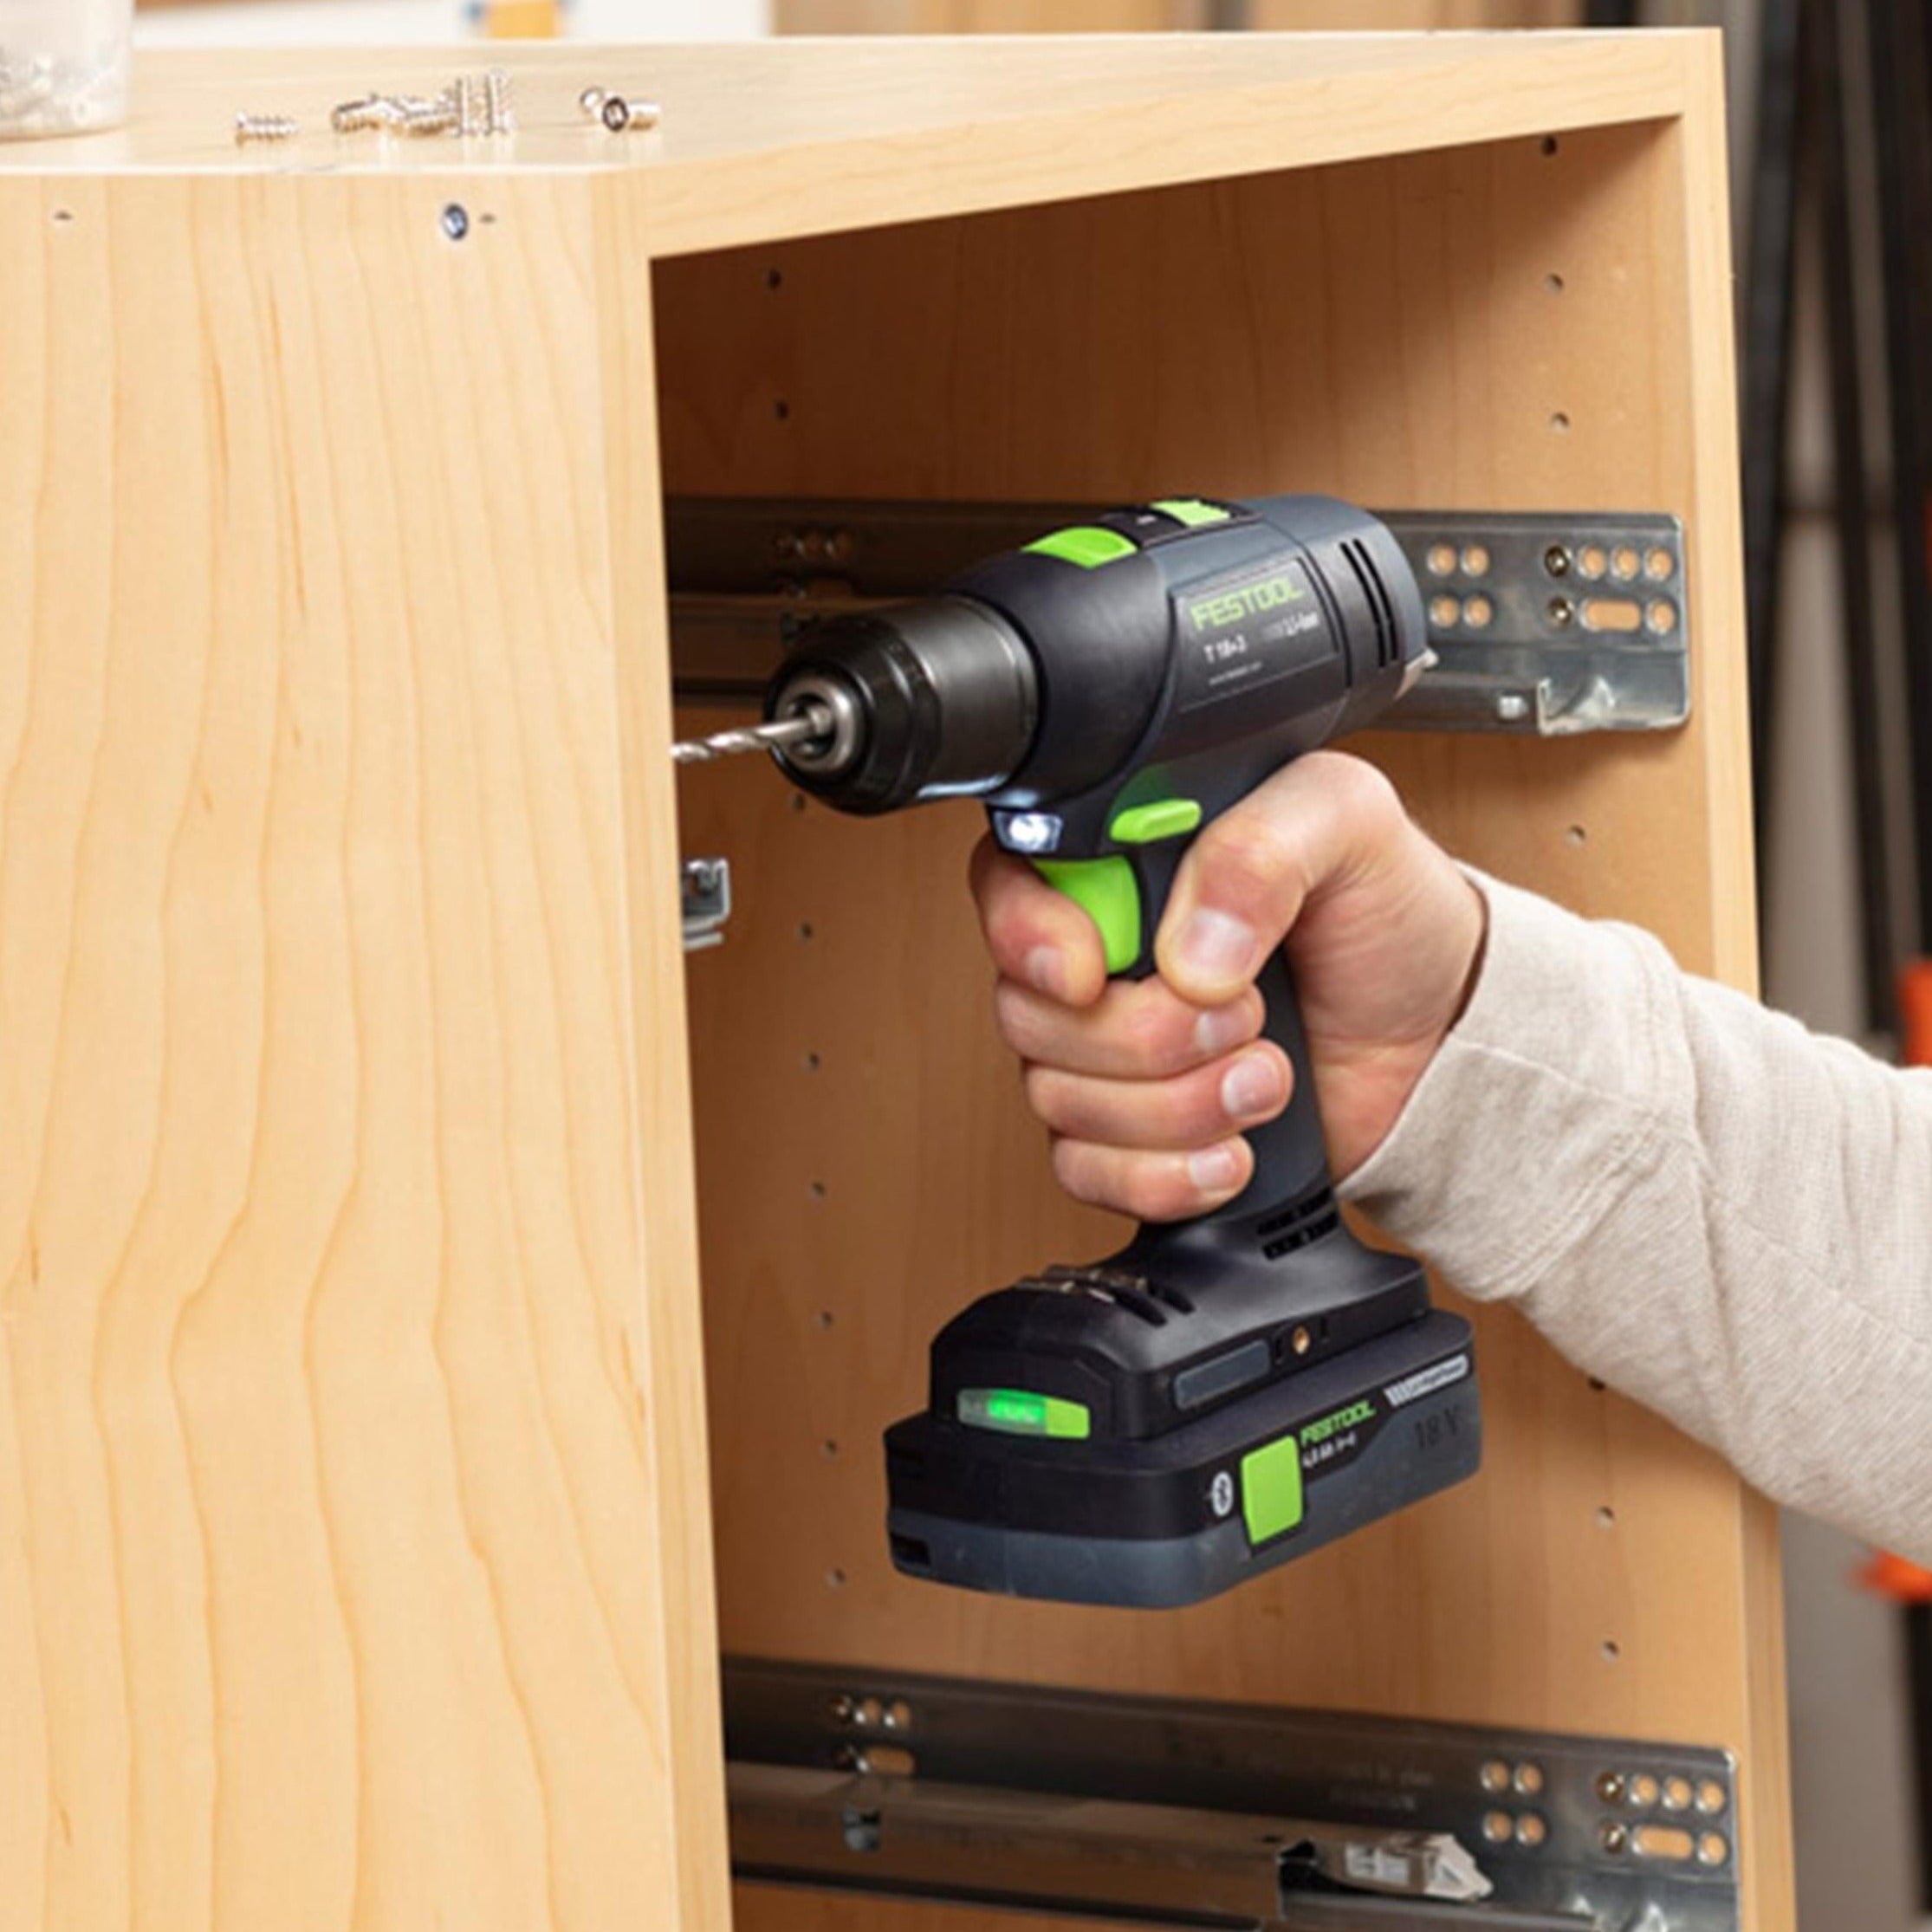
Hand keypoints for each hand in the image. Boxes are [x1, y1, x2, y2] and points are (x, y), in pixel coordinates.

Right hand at [970, 752, 1486, 1220]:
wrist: (1440, 1034)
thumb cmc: (1389, 915)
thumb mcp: (1347, 824)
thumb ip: (1260, 851)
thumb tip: (1191, 951)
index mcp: (1126, 860)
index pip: (1008, 888)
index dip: (1030, 937)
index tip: (1094, 970)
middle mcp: (1102, 955)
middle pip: (1030, 1012)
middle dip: (1146, 1034)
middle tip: (1243, 1014)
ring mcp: (1111, 1052)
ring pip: (1059, 1100)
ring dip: (1176, 1106)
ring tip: (1266, 1076)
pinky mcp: (1135, 1135)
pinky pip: (1088, 1172)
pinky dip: (1165, 1175)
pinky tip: (1232, 1148)